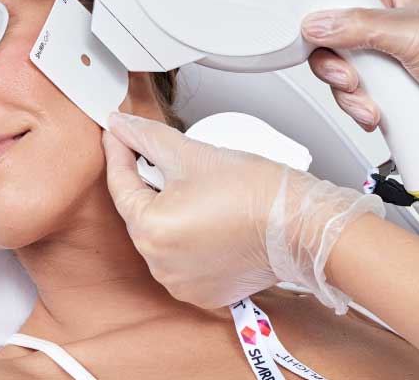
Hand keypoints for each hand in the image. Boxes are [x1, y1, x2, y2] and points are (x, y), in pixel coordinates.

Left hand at [101, 112, 383, 311]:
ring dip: (167, 212)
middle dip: (148, 183)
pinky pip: (181, 260)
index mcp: (151, 230)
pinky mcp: (203, 292)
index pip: (120, 184)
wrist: (300, 224)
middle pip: (140, 212)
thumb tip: (121, 125)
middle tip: (164, 157)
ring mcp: (181, 283)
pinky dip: (187, 239)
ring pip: (161, 236)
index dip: (119, 152)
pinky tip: (204, 218)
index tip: (118, 133)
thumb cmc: (257, 192)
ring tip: (193, 189)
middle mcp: (160, 264)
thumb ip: (148, 137)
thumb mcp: (192, 153)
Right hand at [302, 0, 418, 180]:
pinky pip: (351, 93)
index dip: (317, 0)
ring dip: (348, 90)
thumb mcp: (414, 36)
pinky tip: (377, 112)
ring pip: (336, 67)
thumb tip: (319, 23)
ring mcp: (383, 55)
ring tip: (371, 101)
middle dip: (332, 60)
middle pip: (328, 32)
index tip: (308, 25)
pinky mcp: (385, 86)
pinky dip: (358, 106)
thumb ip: (361, 27)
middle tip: (350, 74)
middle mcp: (384, 21)